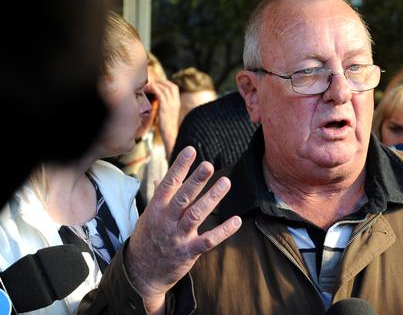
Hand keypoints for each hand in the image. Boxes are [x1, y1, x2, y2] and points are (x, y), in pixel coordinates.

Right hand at [125, 146, 241, 313]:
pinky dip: (223, 231)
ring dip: (212, 198)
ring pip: (196, 215)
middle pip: (183, 197)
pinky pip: (208, 240)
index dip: (180, 166)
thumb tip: (160, 177)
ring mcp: (177, 237)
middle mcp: (166, 221)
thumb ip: (159, 197)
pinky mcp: (188, 252)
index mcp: (156, 209)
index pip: (168, 184)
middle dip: (196, 180)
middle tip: (209, 165)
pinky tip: (237, 220)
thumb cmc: (148, 240)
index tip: (191, 150)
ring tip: (226, 182)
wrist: (141, 274)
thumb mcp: (148, 217)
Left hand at [147, 79, 179, 158]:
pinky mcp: (165, 107)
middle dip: (160, 82)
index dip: (165, 83)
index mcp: (177, 103)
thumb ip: (166, 106)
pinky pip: (160, 93)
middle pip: (170, 85)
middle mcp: (175, 102)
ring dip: (155, 85)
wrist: (170, 135)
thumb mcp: (168, 114)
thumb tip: (158, 102)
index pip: (174, 87)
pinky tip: (147, 91)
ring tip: (147, 87)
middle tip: (151, 83)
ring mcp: (171, 104)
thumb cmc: (167, 126)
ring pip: (164, 88)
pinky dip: (153, 89)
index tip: (156, 83)